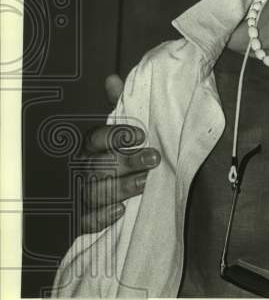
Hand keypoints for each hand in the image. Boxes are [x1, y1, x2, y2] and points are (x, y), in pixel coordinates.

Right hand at [76, 74, 160, 233]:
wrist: (110, 188)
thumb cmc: (118, 155)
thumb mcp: (121, 130)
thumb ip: (120, 106)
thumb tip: (112, 79)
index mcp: (93, 147)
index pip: (96, 138)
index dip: (116, 136)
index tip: (141, 135)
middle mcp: (86, 169)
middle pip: (99, 165)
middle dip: (126, 161)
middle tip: (153, 158)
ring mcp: (85, 193)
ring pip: (95, 191)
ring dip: (121, 186)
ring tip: (145, 182)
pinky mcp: (86, 216)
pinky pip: (87, 220)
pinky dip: (101, 217)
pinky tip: (119, 211)